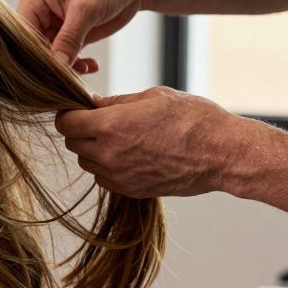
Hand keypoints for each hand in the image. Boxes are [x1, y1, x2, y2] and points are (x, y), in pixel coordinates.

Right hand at [16, 0, 143, 73]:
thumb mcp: (85, 11)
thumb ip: (69, 39)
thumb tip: (57, 65)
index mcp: (34, 3)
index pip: (24, 34)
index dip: (34, 54)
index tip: (52, 69)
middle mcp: (39, 17)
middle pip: (34, 49)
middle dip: (50, 64)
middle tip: (68, 75)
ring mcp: (54, 30)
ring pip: (50, 58)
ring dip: (66, 68)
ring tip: (84, 69)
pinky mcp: (69, 40)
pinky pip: (65, 59)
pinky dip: (77, 66)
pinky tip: (90, 66)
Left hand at [54, 87, 252, 197]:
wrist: (222, 153)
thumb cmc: (192, 119)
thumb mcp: (152, 97)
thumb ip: (115, 102)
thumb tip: (92, 103)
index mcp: (110, 126)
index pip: (65, 123)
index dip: (67, 113)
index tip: (76, 108)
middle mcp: (109, 155)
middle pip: (72, 144)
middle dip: (80, 130)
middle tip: (98, 119)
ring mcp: (119, 177)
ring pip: (86, 163)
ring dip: (93, 150)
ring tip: (117, 137)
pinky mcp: (131, 191)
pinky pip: (104, 178)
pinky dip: (107, 167)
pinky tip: (128, 154)